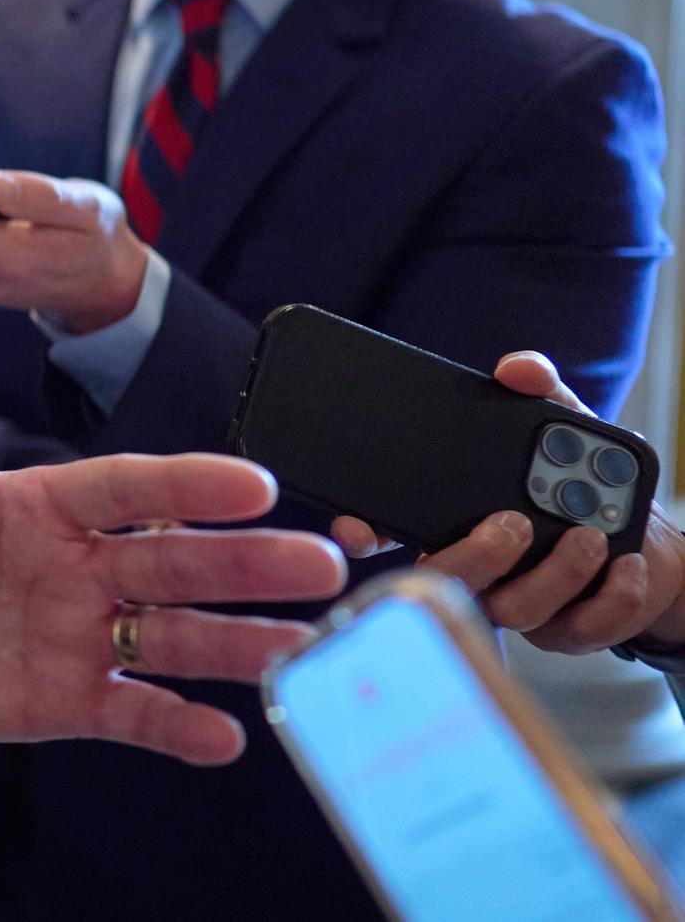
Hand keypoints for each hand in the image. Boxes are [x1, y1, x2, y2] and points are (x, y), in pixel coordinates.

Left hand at [0, 328, 346, 764]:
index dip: (190, 486)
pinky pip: (133, 712)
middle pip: (178, 561)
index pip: (132, 489)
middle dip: (249, 563)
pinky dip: (177, 725)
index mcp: (53, 504)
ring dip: (239, 644)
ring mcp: (84, 634)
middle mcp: (86, 566)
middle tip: (326, 564)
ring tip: (305, 647)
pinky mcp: (70, 699)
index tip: (256, 483)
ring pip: (175, 637)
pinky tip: (226, 736)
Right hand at [329, 351, 684, 654]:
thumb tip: (516, 368)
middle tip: (514, 522)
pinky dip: (609, 599)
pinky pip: (580, 629)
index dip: (364, 534)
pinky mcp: (567, 630)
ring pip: (515, 608)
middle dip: (477, 555)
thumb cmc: (583, 483)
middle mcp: (477, 565)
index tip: (357, 529)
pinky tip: (625, 564)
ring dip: (555, 573)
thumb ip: (539, 387)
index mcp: (453, 521)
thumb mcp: (562, 422)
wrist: (640, 538)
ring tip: (589, 535)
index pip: (388, 532)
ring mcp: (518, 601)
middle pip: (449, 578)